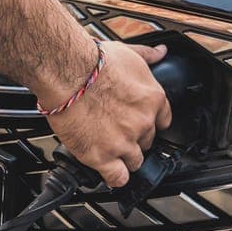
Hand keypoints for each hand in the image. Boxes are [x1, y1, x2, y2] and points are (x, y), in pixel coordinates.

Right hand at [42, 42, 171, 186]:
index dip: (150, 123)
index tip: (141, 122)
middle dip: (135, 138)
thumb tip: (161, 52)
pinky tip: (109, 171)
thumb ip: (148, 56)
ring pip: (135, 161)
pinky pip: (118, 178)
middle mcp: (143, 123)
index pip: (163, 121)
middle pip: (148, 141)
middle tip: (118, 131)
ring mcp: (124, 142)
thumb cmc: (94, 62)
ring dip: (125, 158)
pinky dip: (115, 177)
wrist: (68, 73)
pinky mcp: (102, 157)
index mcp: (153, 99)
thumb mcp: (129, 53)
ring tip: (112, 150)